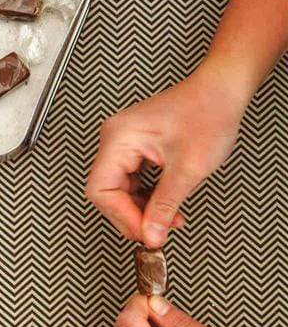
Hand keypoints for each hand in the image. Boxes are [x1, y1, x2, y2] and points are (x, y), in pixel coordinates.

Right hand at [86, 62, 245, 246]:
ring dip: (141, 210)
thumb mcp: (188, 169)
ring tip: (166, 220)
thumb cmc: (208, 112)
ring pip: (119, 191)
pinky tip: (164, 207)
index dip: (123, 216)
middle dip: (132, 216)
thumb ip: (165, 206)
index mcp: (119, 138)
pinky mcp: (136, 149)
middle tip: (155, 231)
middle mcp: (116, 139)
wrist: (223, 91)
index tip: (145, 232)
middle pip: (107, 193)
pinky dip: (147, 199)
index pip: (102, 190)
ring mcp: (124, 143)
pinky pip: (131, 182)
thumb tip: (151, 234)